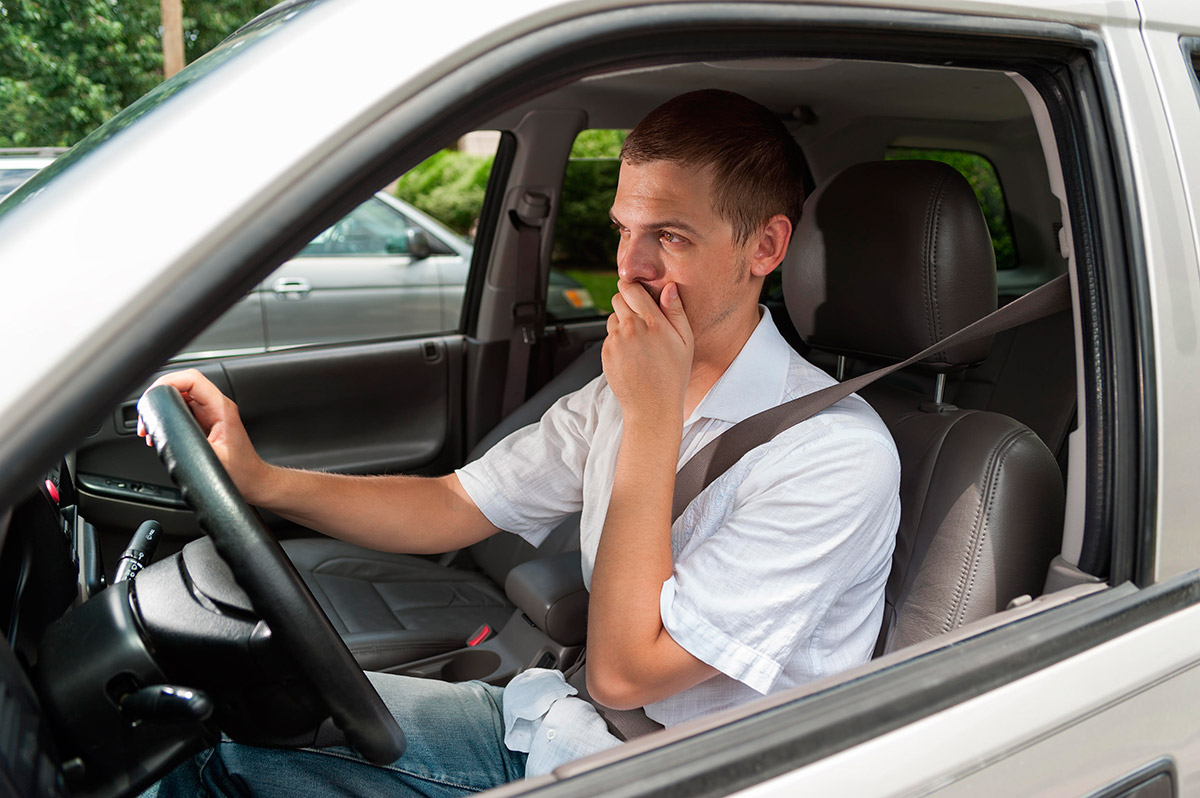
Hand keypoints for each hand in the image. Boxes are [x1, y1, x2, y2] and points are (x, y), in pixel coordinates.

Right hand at [138, 369, 270, 503]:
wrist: (253, 481)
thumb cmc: (241, 473)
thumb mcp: (213, 460)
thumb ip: (192, 446)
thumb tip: (168, 436)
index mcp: (222, 409)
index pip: (193, 379)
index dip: (168, 382)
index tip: (152, 398)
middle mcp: (216, 407)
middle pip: (182, 385)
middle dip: (158, 398)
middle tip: (146, 420)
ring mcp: (210, 414)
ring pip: (180, 397)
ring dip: (161, 408)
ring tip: (149, 428)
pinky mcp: (205, 422)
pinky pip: (182, 409)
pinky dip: (166, 417)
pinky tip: (159, 432)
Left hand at [602, 280, 693, 424]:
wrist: (652, 406)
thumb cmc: (672, 375)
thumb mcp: (685, 342)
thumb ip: (676, 311)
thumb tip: (669, 287)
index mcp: (652, 322)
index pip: (630, 288)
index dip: (633, 287)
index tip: (638, 292)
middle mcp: (631, 329)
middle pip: (617, 298)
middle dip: (627, 303)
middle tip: (641, 318)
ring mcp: (615, 341)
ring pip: (612, 317)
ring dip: (622, 322)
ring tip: (639, 341)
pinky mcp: (606, 353)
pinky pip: (609, 336)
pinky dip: (618, 340)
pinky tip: (632, 355)